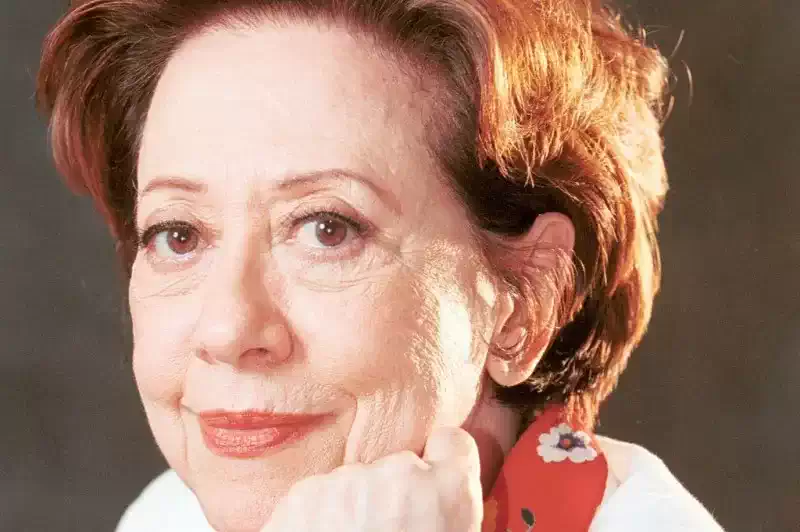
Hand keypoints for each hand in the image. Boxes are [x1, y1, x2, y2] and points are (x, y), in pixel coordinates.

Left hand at [261, 427, 482, 530]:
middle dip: (393, 497)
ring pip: (357, 482)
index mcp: (449, 494)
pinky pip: (320, 495)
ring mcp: (348, 480)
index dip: (444, 462)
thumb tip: (440, 514)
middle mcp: (399, 474)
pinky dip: (319, 517)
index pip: (455, 444)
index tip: (434, 477)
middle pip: (400, 468)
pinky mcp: (304, 493)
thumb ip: (447, 518)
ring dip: (354, 508)